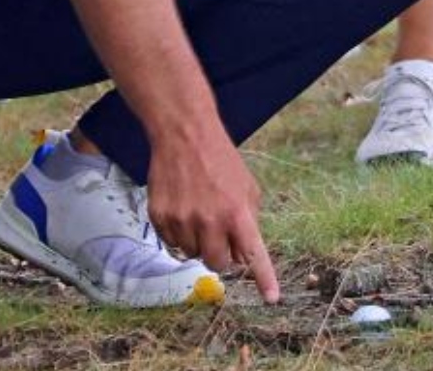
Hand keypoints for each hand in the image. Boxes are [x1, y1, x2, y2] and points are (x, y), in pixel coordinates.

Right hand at [148, 122, 279, 302]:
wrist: (184, 135)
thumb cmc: (221, 160)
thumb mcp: (246, 186)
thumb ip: (249, 220)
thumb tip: (243, 255)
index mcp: (237, 212)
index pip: (253, 253)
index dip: (263, 278)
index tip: (272, 298)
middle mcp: (210, 220)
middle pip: (217, 263)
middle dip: (221, 255)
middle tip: (219, 237)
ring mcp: (182, 220)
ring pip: (192, 255)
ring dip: (198, 243)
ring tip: (198, 213)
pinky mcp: (160, 217)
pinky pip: (171, 243)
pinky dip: (178, 234)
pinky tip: (181, 209)